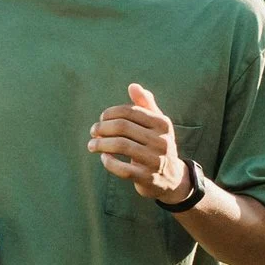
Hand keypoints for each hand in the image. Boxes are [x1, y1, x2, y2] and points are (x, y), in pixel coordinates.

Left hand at [89, 83, 191, 203]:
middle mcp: (161, 140)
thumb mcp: (157, 125)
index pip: (130, 111)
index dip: (110, 113)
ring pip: (121, 146)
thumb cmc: (158, 146)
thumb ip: (146, 105)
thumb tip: (133, 86)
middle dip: (102, 128)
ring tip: (92, 145)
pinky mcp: (147, 177)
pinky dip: (109, 162)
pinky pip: (122, 168)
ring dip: (101, 144)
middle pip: (123, 127)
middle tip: (93, 132)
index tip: (101, 119)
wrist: (172, 179)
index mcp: (162, 123)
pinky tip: (104, 157)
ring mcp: (155, 160)